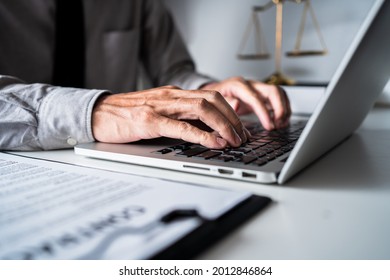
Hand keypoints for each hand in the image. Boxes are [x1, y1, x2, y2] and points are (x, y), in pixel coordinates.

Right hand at [92, 86, 249, 148]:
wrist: (97, 113)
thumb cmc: (127, 114)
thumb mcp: (158, 111)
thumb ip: (179, 116)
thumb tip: (204, 130)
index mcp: (175, 94)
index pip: (211, 97)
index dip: (231, 113)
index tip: (240, 129)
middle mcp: (171, 96)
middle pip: (213, 100)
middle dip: (233, 118)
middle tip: (243, 136)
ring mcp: (161, 107)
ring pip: (202, 109)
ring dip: (224, 126)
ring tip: (235, 140)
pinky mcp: (150, 121)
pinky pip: (182, 127)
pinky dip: (202, 135)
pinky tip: (214, 143)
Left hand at [201, 77, 290, 129]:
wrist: (212, 93)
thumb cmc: (213, 99)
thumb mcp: (214, 101)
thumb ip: (225, 103)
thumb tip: (236, 105)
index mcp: (238, 85)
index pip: (256, 98)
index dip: (265, 113)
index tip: (270, 126)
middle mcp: (250, 84)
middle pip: (274, 91)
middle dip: (280, 109)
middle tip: (278, 125)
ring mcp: (257, 88)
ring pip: (279, 93)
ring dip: (284, 109)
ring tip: (281, 124)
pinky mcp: (261, 95)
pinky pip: (278, 99)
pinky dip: (282, 109)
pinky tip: (280, 121)